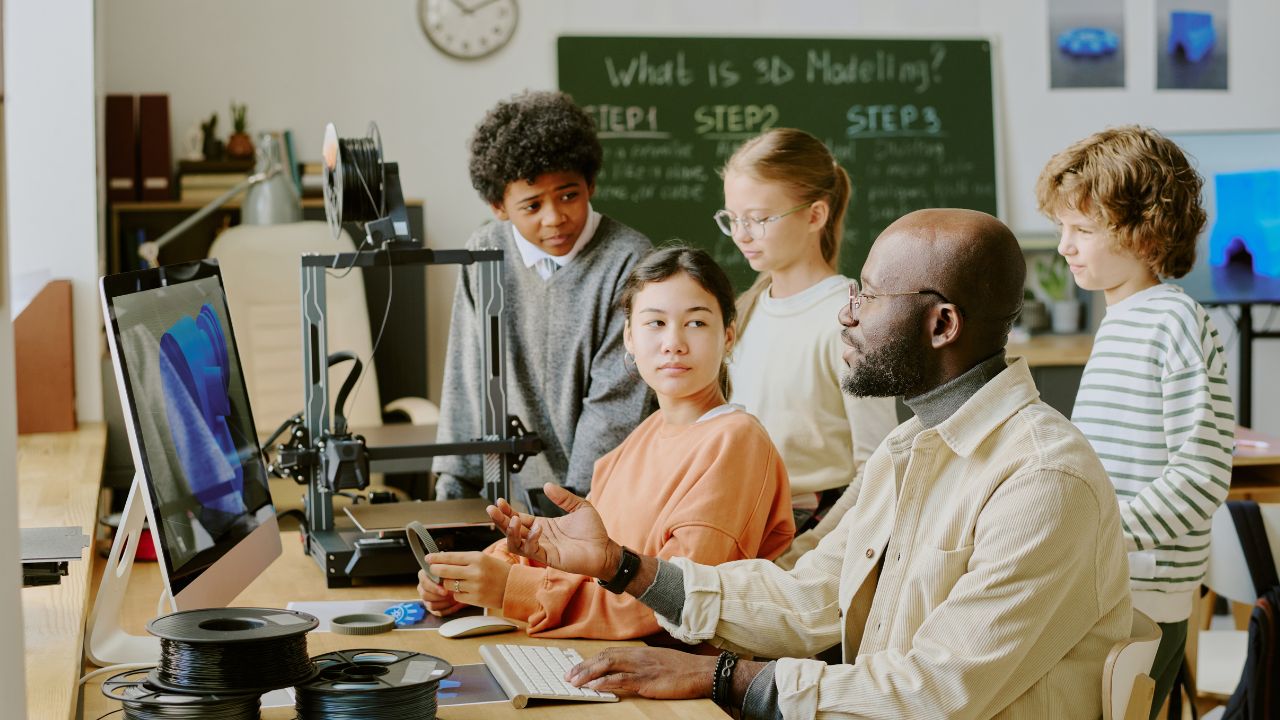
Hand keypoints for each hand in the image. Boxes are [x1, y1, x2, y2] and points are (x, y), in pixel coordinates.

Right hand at [416, 570, 466, 615]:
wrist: (459, 583)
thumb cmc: (453, 574)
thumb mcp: (450, 570)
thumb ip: (446, 572)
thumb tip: (447, 576)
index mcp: (424, 576)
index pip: (424, 582)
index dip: (434, 588)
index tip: (445, 591)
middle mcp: (422, 587)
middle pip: (425, 595)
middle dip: (440, 597)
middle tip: (452, 596)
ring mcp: (426, 599)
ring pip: (431, 605)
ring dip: (445, 603)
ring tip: (456, 600)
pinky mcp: (432, 608)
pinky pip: (438, 612)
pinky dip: (448, 609)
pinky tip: (456, 605)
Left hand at [425, 551, 512, 610]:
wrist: (515, 586)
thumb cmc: (498, 571)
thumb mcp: (483, 559)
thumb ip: (464, 560)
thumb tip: (441, 560)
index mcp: (477, 558)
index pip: (450, 557)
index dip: (436, 558)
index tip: (427, 558)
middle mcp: (475, 571)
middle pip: (445, 571)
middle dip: (435, 570)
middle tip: (432, 570)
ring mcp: (475, 586)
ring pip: (449, 585)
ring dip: (449, 583)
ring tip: (457, 581)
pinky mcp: (475, 599)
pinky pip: (457, 596)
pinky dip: (459, 594)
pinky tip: (467, 591)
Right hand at [488, 483, 617, 578]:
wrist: (605, 549)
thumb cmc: (594, 532)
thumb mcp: (579, 507)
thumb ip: (563, 497)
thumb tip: (547, 486)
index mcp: (544, 525)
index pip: (519, 518)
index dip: (507, 510)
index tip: (499, 501)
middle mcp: (540, 537)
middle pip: (512, 530)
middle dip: (500, 519)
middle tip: (492, 509)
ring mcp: (543, 548)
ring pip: (516, 543)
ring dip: (510, 531)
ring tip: (511, 518)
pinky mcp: (549, 558)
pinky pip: (531, 550)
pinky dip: (530, 539)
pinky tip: (537, 527)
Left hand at [565, 647, 715, 698]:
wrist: (702, 672)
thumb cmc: (683, 669)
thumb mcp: (659, 662)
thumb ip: (642, 665)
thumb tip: (626, 671)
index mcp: (639, 652)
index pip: (609, 653)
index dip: (591, 660)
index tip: (577, 668)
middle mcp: (638, 656)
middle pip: (604, 658)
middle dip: (584, 667)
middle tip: (568, 676)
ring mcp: (642, 668)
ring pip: (609, 666)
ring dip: (589, 674)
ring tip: (574, 682)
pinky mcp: (647, 681)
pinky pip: (622, 680)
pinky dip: (605, 682)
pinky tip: (594, 686)